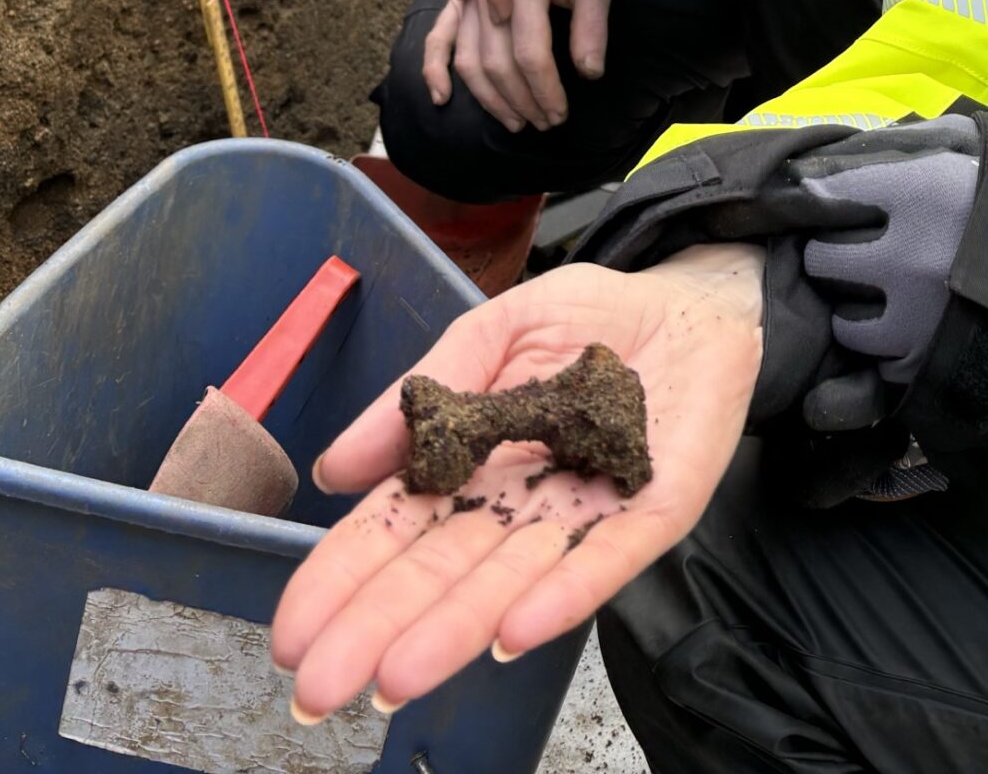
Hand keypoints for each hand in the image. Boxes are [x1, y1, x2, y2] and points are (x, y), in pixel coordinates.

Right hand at [272, 246, 763, 721]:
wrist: (693, 299)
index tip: (293, 630)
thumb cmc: (591, 317)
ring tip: (395, 677)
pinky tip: (512, 634)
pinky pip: (605, 564)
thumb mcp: (492, 334)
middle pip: (441, 574)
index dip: (344, 579)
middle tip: (319, 688)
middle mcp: (522, 507)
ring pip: (511, 583)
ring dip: (454, 631)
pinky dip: (560, 598)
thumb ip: (425, 395)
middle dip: (379, 630)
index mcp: (472, 466)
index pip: (396, 532)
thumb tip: (337, 470)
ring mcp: (585, 516)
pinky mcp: (650, 513)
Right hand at [422, 0, 610, 127]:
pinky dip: (434, 70)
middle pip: (497, 61)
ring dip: (490, 98)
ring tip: (516, 121)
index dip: (544, 90)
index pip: (530, 52)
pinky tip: (443, 98)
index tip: (559, 114)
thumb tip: (591, 73)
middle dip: (522, 101)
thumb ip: (592, 23)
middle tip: (544, 123)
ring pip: (468, 58)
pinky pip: (437, 38)